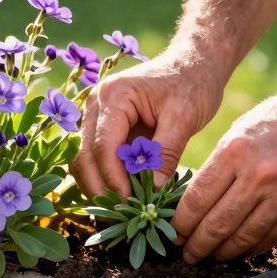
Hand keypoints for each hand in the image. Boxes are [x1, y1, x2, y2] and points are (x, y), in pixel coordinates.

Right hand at [71, 49, 225, 197]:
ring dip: (98, 185)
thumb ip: (166, 152)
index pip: (103, 147)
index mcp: (114, 96)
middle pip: (84, 155)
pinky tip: (122, 195)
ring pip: (83, 159)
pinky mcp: (103, 126)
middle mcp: (96, 103)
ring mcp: (96, 115)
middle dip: (100, 188)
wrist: (193, 64)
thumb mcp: (185, 116)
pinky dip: (104, 178)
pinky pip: (95, 157)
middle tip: (121, 214)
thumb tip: (154, 189)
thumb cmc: (192, 83)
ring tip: (120, 209)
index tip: (132, 203)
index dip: (114, 180)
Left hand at [174, 77, 276, 263]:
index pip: (198, 200)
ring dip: (222, 252)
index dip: (181, 224)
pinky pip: (271, 237)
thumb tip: (195, 202)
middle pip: (217, 224)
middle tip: (187, 254)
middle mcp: (259, 176)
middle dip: (197, 245)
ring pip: (243, 237)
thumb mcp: (242, 130)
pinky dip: (251, 248)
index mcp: (236, 151)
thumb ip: (220, 166)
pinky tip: (239, 251)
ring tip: (210, 256)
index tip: (174, 233)